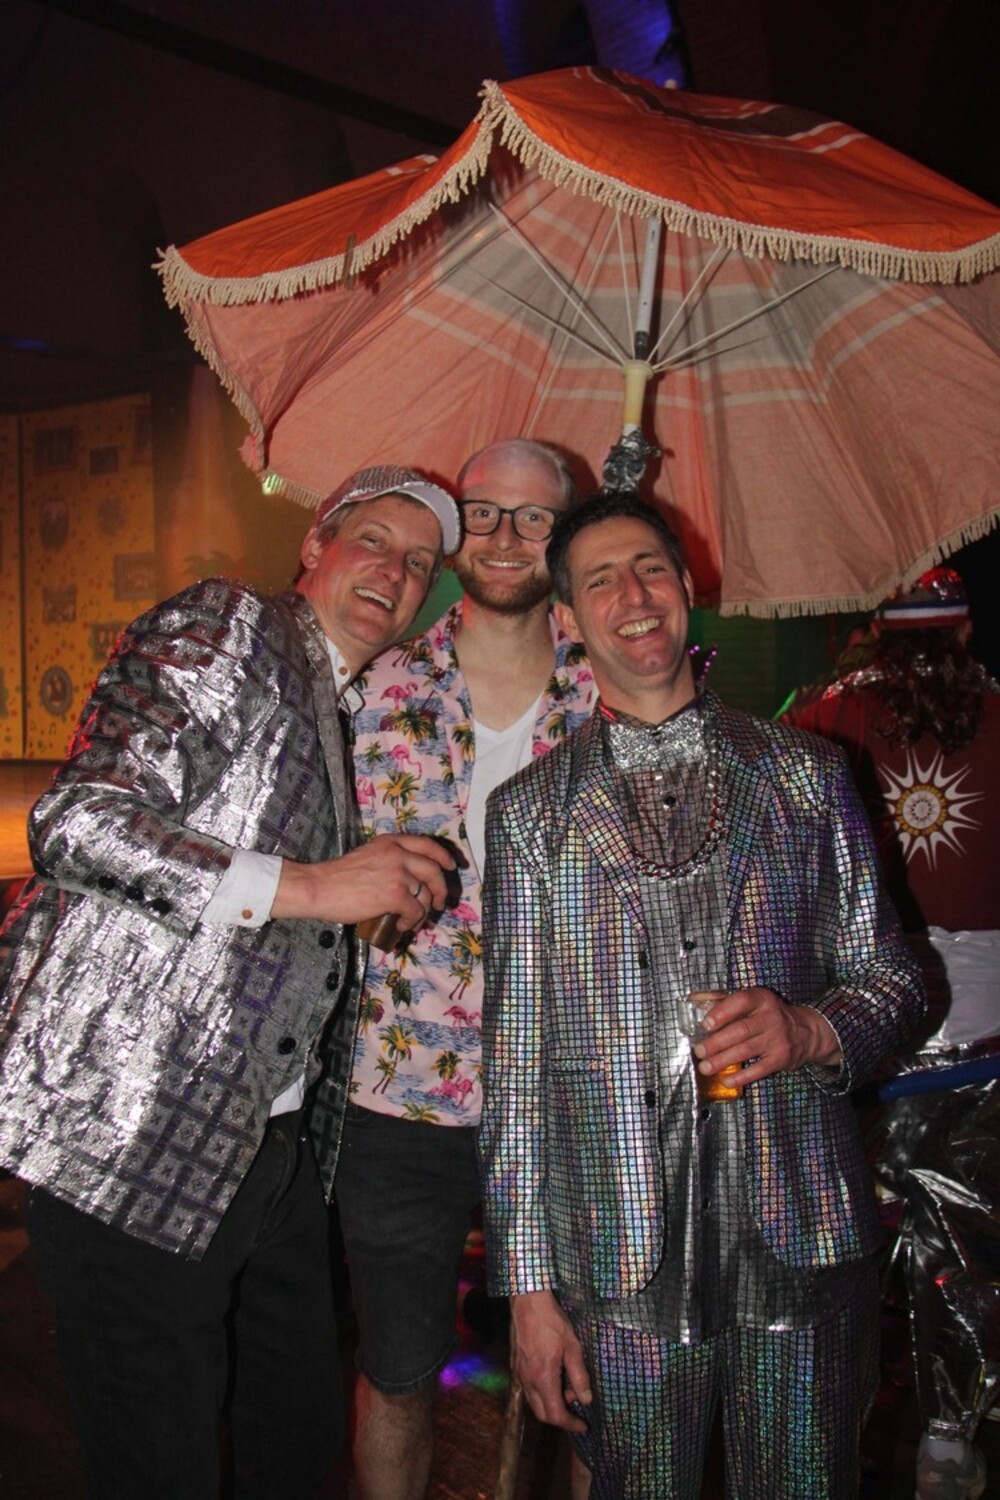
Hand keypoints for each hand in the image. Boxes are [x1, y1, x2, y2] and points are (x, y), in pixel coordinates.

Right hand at [271, 833, 455, 929]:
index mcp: (391, 842)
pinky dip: (413, 922)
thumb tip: (408, 881)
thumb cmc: (337, 877)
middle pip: (434, 870)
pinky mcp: (396, 894)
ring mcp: (398, 873)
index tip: (451, 866)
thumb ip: (388, 860)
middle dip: (441, 889)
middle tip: (440, 902)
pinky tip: (403, 926)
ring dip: (425, 911)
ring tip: (415, 921)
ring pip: (427, 894)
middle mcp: (398, 853)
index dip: (443, 856)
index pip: (427, 844)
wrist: (319, 887)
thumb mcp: (368, 855)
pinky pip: (416, 911)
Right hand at [510, 1290, 591, 1433]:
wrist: (528, 1302)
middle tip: (576, 1406)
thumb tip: (586, 1400)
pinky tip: (553, 1376)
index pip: (555, 1414)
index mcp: (543, 1378)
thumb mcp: (573, 1348)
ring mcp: (519, 1374)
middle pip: (542, 1414)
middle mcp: (527, 1381)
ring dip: (551, 1403)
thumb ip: (579, 1376)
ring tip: (567, 1387)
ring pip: (534, 1402)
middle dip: (560, 1417)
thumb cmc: (552, 1322)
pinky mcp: (515, 1366)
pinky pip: (528, 1389)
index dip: (570, 1424)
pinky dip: (542, 1392)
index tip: (583, 1426)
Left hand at [692, 986, 842, 1084]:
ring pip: (746, 1050)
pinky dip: (741, 1077)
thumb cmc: (770, 1015)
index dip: (722, 1012)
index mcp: (761, 999)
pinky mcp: (781, 1058)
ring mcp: (777, 1039)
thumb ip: (722, 999)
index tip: (705, 1023)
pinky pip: (759, 1069)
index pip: (740, 1001)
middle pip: (740, 1030)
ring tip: (706, 1067)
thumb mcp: (752, 1001)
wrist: (807, 1032)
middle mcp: (771, 1017)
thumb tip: (693, 999)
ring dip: (723, 1060)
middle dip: (717, 1042)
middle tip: (699, 1051)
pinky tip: (727, 1080)